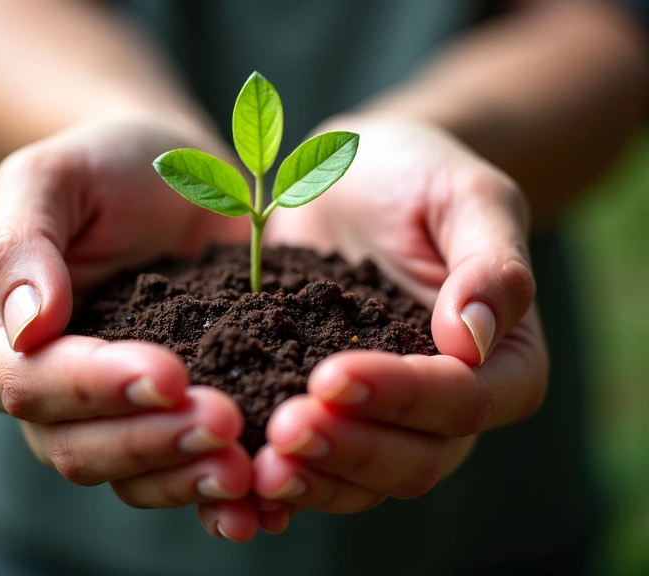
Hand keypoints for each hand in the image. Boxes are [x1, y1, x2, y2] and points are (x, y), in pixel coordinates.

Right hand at [0, 120, 261, 540]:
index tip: (168, 373)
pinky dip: (222, 495)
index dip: (96, 387)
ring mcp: (117, 413)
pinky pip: (186, 470)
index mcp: (4, 340)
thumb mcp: (53, 178)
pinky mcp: (176, 416)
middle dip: (153, 442)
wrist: (180, 180)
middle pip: (82, 448)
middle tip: (223, 424)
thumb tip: (27, 326)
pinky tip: (267, 499)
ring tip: (248, 470)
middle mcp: (55, 393)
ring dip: (188, 479)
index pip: (34, 384)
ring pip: (135, 475)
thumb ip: (19, 244)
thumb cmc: (108, 167)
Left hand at [252, 116, 547, 530]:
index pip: (464, 400)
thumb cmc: (419, 175)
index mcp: (503, 359)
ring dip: (315, 479)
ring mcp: (391, 416)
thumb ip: (490, 264)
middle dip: (350, 450)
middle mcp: (451, 403)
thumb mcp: (465, 196)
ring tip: (256, 466)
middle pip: (417, 459)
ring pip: (367, 480)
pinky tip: (240, 478)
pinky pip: (321, 465)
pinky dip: (287, 482)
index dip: (402, 398)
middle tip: (283, 430)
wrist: (356, 179)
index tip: (331, 375)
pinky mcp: (337, 414)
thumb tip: (477, 340)